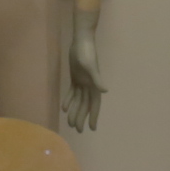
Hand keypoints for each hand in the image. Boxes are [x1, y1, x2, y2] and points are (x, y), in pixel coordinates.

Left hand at [64, 13, 102, 132]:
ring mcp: (82, 82)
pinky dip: (68, 100)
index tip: (92, 128)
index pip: (94, 105)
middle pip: (85, 105)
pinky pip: (72, 92)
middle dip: (82, 117)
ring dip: (75, 111)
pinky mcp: (76, 78)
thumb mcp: (90, 66)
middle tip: (77, 130)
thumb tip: (105, 90)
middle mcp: (90, 86)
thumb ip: (97, 79)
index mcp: (94, 85)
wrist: (81, 41)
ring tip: (70, 123)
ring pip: (79, 101)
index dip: (94, 117)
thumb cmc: (86, 52)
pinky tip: (64, 108)